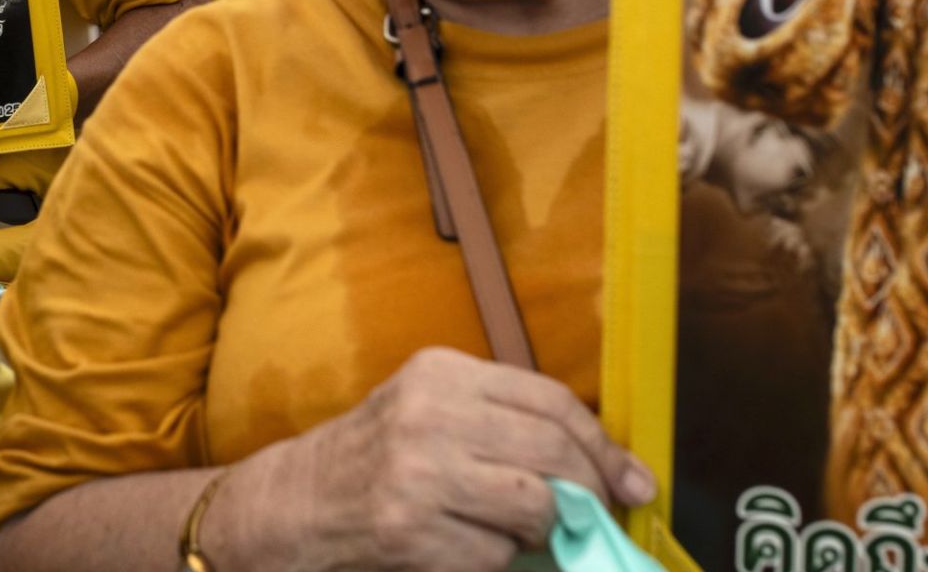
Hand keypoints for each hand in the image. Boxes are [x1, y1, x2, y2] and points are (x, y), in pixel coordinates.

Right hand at [211, 348, 654, 569]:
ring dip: (543, 528)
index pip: (550, 402)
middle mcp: (429, 415)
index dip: (602, 445)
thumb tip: (608, 469)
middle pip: (552, 453)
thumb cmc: (377, 456)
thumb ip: (504, 423)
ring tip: (523, 528)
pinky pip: (494, 554)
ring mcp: (418, 473)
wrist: (296, 502)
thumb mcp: (432, 411)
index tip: (631, 478)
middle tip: (595, 511)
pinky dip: (497, 559)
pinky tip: (470, 546)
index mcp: (440, 373)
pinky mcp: (408, 529)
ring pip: (534, 505)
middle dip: (589, 491)